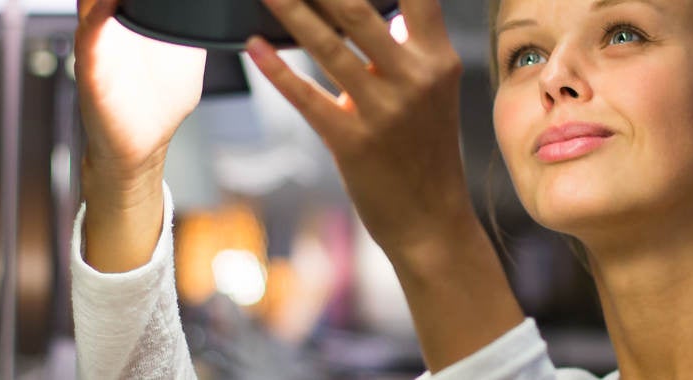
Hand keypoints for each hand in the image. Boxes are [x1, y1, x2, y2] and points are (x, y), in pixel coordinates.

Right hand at [76, 0, 206, 271]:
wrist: (139, 149)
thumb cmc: (158, 102)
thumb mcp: (186, 50)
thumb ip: (194, 23)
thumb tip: (221, 7)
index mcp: (130, 16)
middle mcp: (109, 23)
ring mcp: (99, 43)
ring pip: (94, 0)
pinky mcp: (92, 70)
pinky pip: (91, 36)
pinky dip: (98, 16)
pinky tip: (109, 4)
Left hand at [252, 1, 523, 369]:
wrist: (431, 220)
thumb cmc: (426, 151)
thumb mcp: (432, 93)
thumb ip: (408, 50)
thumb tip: (385, 13)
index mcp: (437, 61)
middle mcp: (414, 79)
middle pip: (359, 11)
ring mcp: (383, 112)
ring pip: (328, 48)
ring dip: (291, 11)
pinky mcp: (352, 142)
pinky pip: (306, 98)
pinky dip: (277, 70)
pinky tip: (254, 46)